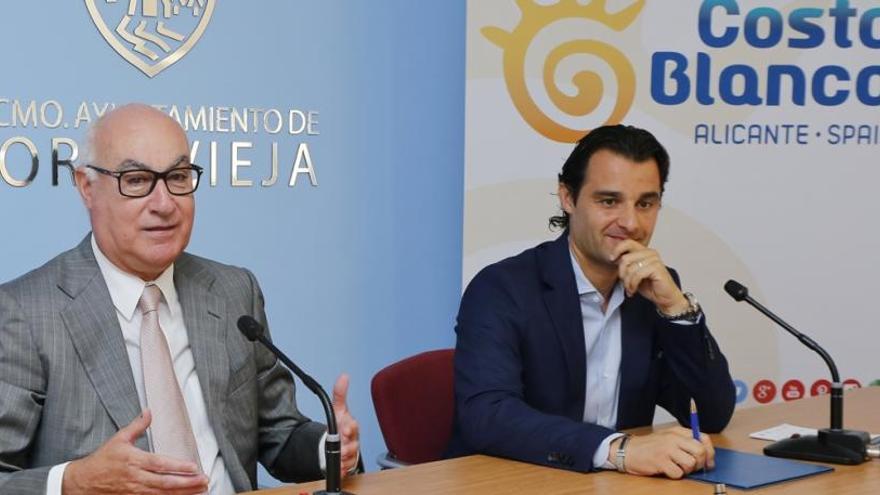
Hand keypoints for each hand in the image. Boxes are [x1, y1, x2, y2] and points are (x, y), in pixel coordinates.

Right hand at [62, 410, 207, 494]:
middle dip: (187, 483)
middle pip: (165, 483)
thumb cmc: (102, 460)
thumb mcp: (118, 439)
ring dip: (182, 493)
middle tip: (204, 480)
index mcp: (133, 460)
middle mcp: (135, 478)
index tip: (194, 467)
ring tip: (201, 490)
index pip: (160, 464)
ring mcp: (133, 492)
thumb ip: (137, 426)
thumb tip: (149, 412)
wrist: (81, 483)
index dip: (178, 467)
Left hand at [332, 373, 360, 476]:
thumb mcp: (338, 410)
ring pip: (350, 458)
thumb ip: (340, 394)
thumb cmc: (341, 426)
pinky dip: (342, 470)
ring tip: (338, 458)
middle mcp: (353, 440)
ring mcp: (351, 453)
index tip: (345, 429)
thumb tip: (344, 376)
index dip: (350, 428)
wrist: (338, 444)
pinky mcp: (347, 464)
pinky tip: (339, 469)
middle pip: (353, 444)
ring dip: (344, 459)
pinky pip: (346, 469)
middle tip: (342, 449)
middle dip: (348, 447)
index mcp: (352, 427)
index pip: (354, 426)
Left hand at [611, 240, 687, 314]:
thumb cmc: (650, 285)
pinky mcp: (657, 268)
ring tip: (630, 289)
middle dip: (622, 274)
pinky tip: (634, 290)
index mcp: (644, 251)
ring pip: (630, 268)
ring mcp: (654, 260)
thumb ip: (626, 264)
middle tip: (624, 283)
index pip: (627, 242)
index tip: (612, 259)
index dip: (617, 249)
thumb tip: (613, 258)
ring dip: (627, 282)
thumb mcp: (634, 273)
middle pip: (626, 258)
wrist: (664, 297)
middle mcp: (650, 253)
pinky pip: (638, 274)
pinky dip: (633, 284)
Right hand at [612, 426, 714, 478]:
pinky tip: (667, 470)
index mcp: (677, 431)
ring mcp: (666, 450)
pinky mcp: (660, 461)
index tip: (708, 461)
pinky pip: (678, 473)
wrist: (628, 450)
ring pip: (691, 463)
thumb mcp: (668, 437)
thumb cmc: (650, 446)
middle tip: (692, 467)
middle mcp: (673, 438)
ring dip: (687, 470)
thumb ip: (685, 442)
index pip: (703, 438)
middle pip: (700, 451)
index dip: (710, 452)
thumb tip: (706, 456)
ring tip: (677, 467)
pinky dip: (675, 475)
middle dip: (700, 463)